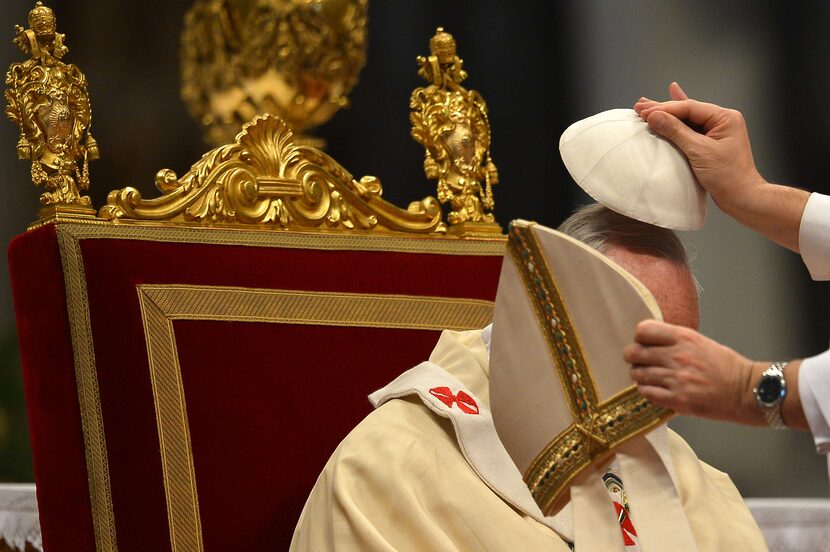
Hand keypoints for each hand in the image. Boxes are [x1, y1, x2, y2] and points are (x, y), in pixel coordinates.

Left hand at [624, 320, 763, 424]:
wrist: (746, 391)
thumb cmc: (724, 366)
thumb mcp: (699, 342)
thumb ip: (674, 340)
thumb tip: (647, 342)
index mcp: (684, 338)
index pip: (643, 330)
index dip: (639, 338)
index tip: (644, 343)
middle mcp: (677, 356)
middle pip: (634, 352)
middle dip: (633, 357)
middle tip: (638, 362)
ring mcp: (676, 379)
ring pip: (638, 374)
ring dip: (639, 376)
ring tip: (649, 377)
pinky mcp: (677, 400)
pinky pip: (646, 393)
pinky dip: (647, 391)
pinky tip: (655, 390)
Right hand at [633, 82, 765, 215]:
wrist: (741, 197)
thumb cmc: (728, 176)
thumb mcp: (699, 151)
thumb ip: (676, 132)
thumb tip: (655, 117)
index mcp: (725, 118)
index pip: (689, 107)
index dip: (665, 109)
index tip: (645, 112)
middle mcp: (722, 120)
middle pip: (687, 110)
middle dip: (662, 108)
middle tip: (640, 106)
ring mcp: (717, 131)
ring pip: (686, 119)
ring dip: (666, 114)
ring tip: (646, 106)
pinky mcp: (710, 143)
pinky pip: (691, 128)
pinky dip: (678, 121)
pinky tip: (672, 105)